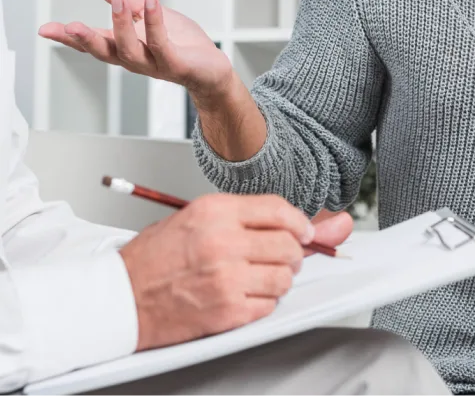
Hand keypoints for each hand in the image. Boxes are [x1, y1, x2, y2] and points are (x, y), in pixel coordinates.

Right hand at [38, 0, 232, 108]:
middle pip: (104, 52)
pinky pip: (162, 45)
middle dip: (86, 39)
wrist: (211, 69)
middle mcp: (134, 58)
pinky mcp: (176, 64)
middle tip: (71, 26)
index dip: (67, 38)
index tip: (45, 29)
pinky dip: (154, 24)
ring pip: (130, 49)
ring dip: (122, 25)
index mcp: (124, 46)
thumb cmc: (179, 43)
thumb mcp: (147, 13)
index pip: (91, 42)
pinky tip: (151, 3)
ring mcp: (154, 63)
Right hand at [120, 193, 318, 350]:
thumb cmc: (154, 257)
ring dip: (280, 278)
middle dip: (293, 252)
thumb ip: (244, 217)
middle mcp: (223, 242)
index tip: (304, 230)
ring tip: (262, 275)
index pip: (277, 209)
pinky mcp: (227, 310)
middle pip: (288, 245)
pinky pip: (268, 305)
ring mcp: (227, 278)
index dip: (298, 221)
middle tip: (283, 256)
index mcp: (215, 212)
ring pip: (284, 277)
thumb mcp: (196, 218)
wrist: (123, 297)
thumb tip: (298, 223)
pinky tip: (247, 294)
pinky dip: (265, 301)